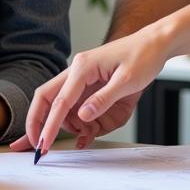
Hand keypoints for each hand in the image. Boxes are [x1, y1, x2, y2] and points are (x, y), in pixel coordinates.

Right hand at [15, 29, 170, 153]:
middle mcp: (77, 72)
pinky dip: (77, 123)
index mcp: (82, 67)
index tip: (43, 144)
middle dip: (37, 122)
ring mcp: (82, 79)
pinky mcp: (89, 86)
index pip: (59, 101)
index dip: (49, 125)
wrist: (154, 44)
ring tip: (84, 138)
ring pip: (61, 106)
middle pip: (45, 98)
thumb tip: (83, 116)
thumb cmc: (143, 57)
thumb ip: (103, 100)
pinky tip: (85, 135)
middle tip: (35, 145)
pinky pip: (76, 107)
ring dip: (65, 124)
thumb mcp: (127, 81)